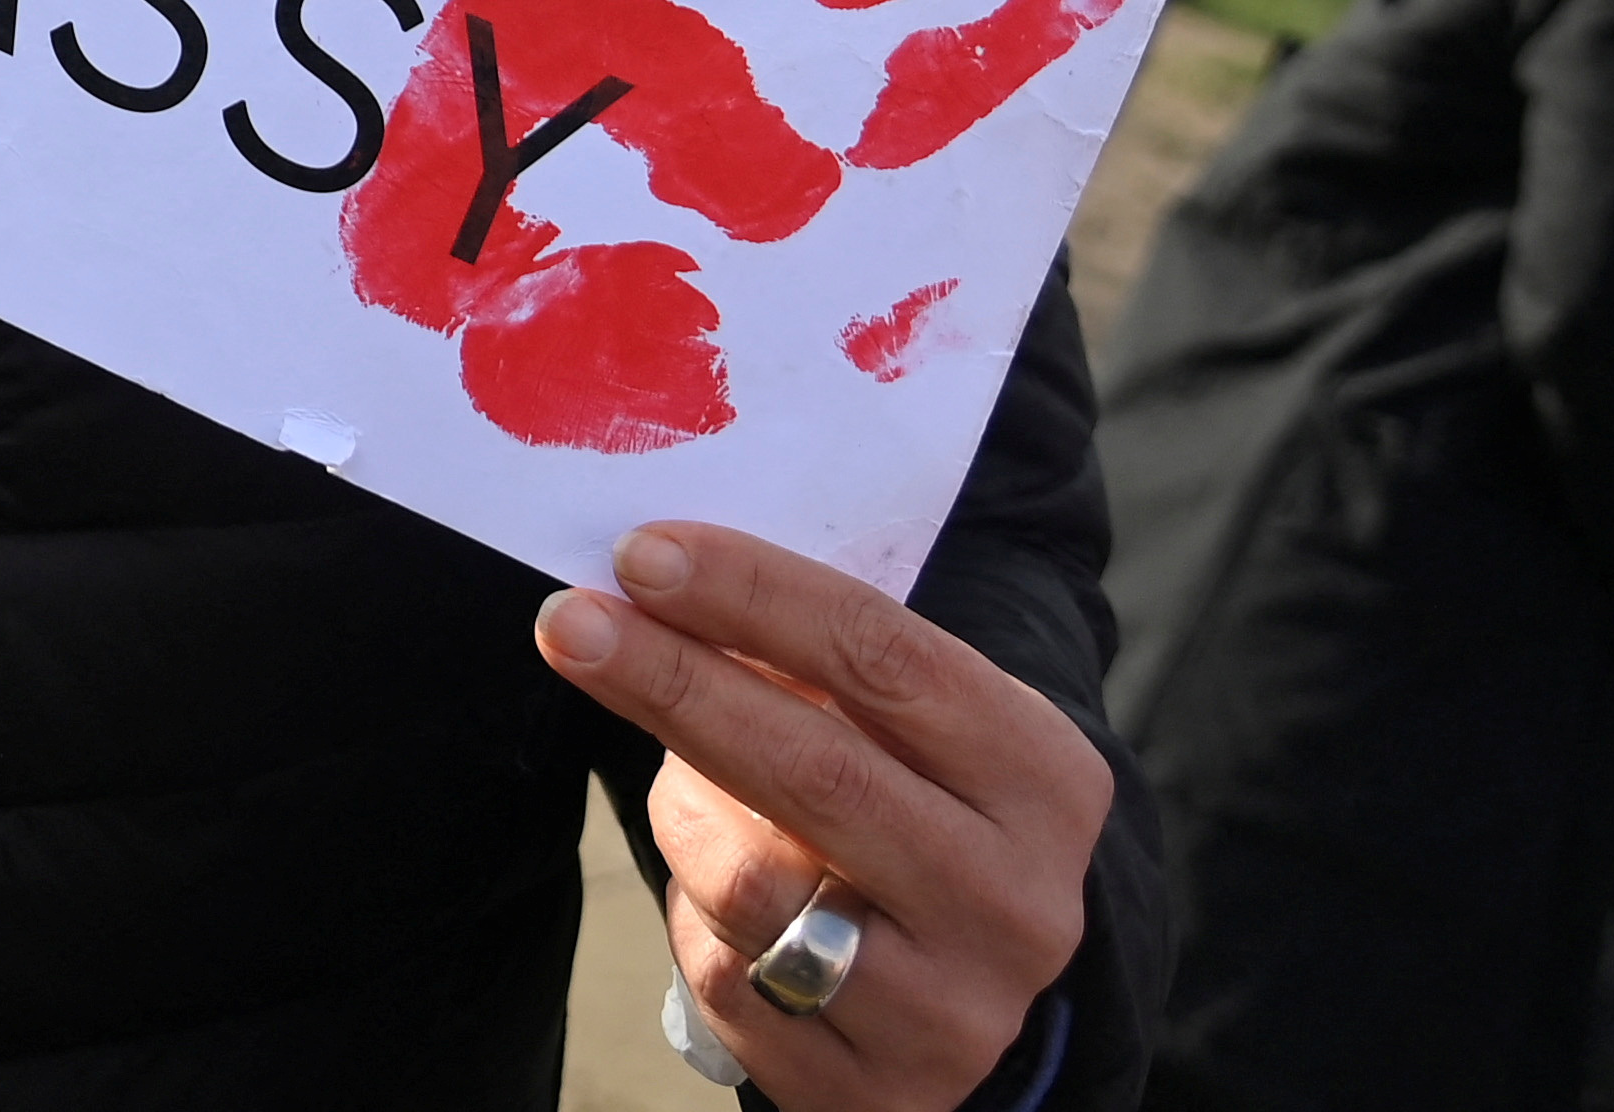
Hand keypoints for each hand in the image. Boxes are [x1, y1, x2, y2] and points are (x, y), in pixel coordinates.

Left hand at [535, 522, 1105, 1107]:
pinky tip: (722, 896)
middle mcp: (1015, 902)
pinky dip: (694, 914)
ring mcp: (951, 1011)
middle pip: (815, 769)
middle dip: (673, 682)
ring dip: (683, 812)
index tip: (643, 555)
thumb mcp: (912, 730)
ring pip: (747, 881)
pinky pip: (725, 974)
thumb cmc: (913, 809)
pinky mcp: (876, 1091)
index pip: (887, 659)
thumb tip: (659, 579)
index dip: (755, 596)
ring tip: (688, 785)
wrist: (971, 996)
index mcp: (1044, 780)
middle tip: (570, 623)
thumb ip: (818, 661)